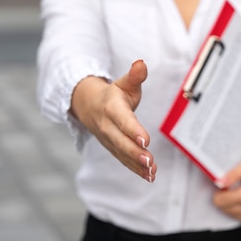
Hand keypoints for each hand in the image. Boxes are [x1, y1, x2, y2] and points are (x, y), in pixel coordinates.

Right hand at [70, 60, 156, 182]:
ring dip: (137, 164)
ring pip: (122, 154)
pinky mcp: (113, 149)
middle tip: (149, 160)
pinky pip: (124, 161)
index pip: (123, 120)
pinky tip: (150, 176)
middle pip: (121, 141)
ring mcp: (109, 140)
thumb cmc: (113, 94)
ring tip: (152, 172)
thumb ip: (135, 76)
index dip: (133, 129)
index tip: (145, 139)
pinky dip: (136, 169)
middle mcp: (108, 126)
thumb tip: (142, 63)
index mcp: (111, 107)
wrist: (88, 106)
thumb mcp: (124, 83)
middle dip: (135, 152)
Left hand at [213, 159, 240, 225]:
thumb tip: (219, 182)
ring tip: (238, 196)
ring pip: (235, 217)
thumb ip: (232, 174)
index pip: (220, 202)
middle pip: (226, 210)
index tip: (223, 188)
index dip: (218, 194)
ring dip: (232, 208)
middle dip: (224, 201)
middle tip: (230, 190)